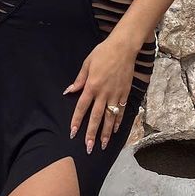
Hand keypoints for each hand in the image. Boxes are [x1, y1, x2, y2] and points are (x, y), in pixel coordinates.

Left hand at [62, 37, 136, 153]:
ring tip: (102, 145)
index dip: (76, 121)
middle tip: (89, 147)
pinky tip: (115, 130)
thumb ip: (79, 80)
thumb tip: (69, 92)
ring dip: (105, 133)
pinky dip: (118, 121)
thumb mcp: (87, 63)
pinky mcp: (125, 93)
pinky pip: (121, 111)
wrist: (124, 47)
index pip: (82, 107)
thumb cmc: (103, 52)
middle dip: (91, 134)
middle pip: (96, 117)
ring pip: (110, 117)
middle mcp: (103, 93)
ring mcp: (115, 94)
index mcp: (92, 85)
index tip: (73, 133)